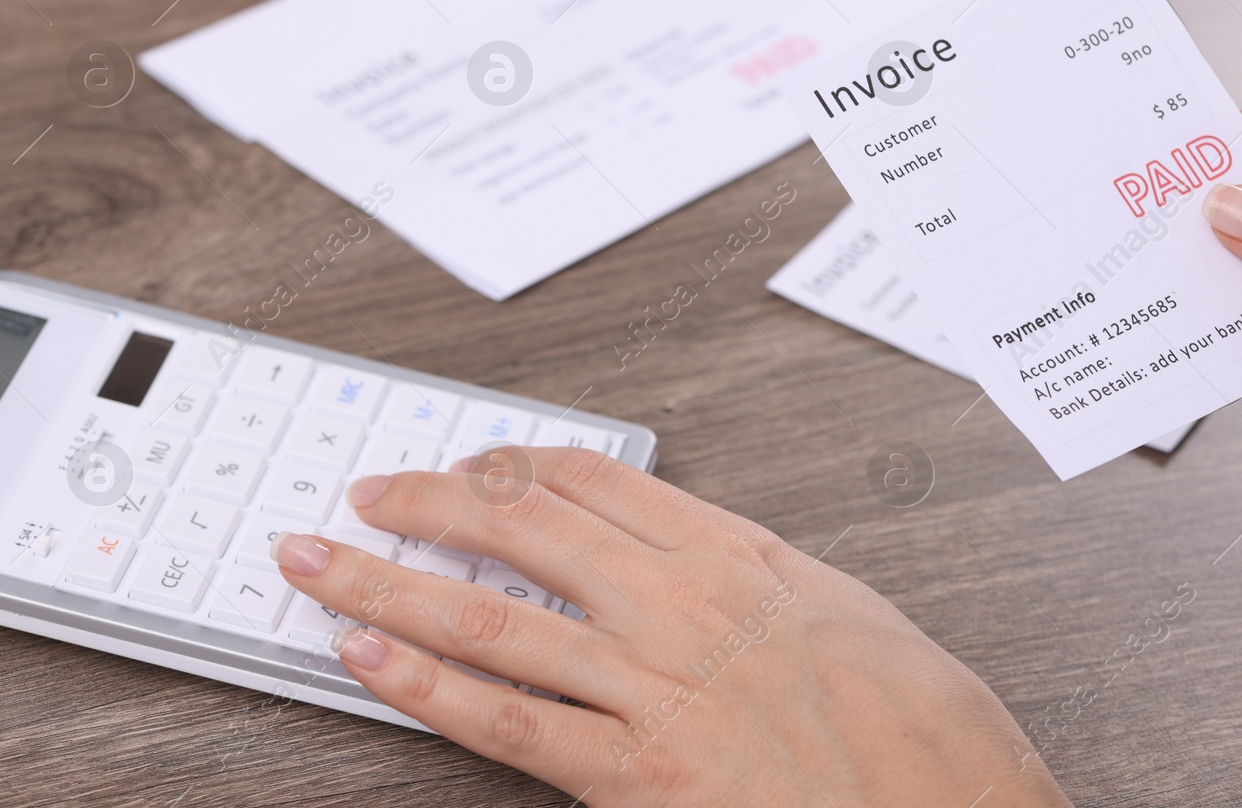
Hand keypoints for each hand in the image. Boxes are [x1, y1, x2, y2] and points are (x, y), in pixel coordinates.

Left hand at [273, 448, 1070, 806]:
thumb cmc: (922, 723)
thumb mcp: (846, 607)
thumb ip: (751, 568)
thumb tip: (685, 540)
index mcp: (734, 555)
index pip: (597, 481)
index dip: (513, 466)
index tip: (468, 466)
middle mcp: (679, 607)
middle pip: (525, 531)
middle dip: (429, 505)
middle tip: (366, 493)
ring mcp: (649, 691)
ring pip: (490, 619)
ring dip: (389, 585)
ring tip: (318, 562)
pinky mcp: (634, 778)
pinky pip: (506, 724)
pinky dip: (426, 689)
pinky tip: (367, 662)